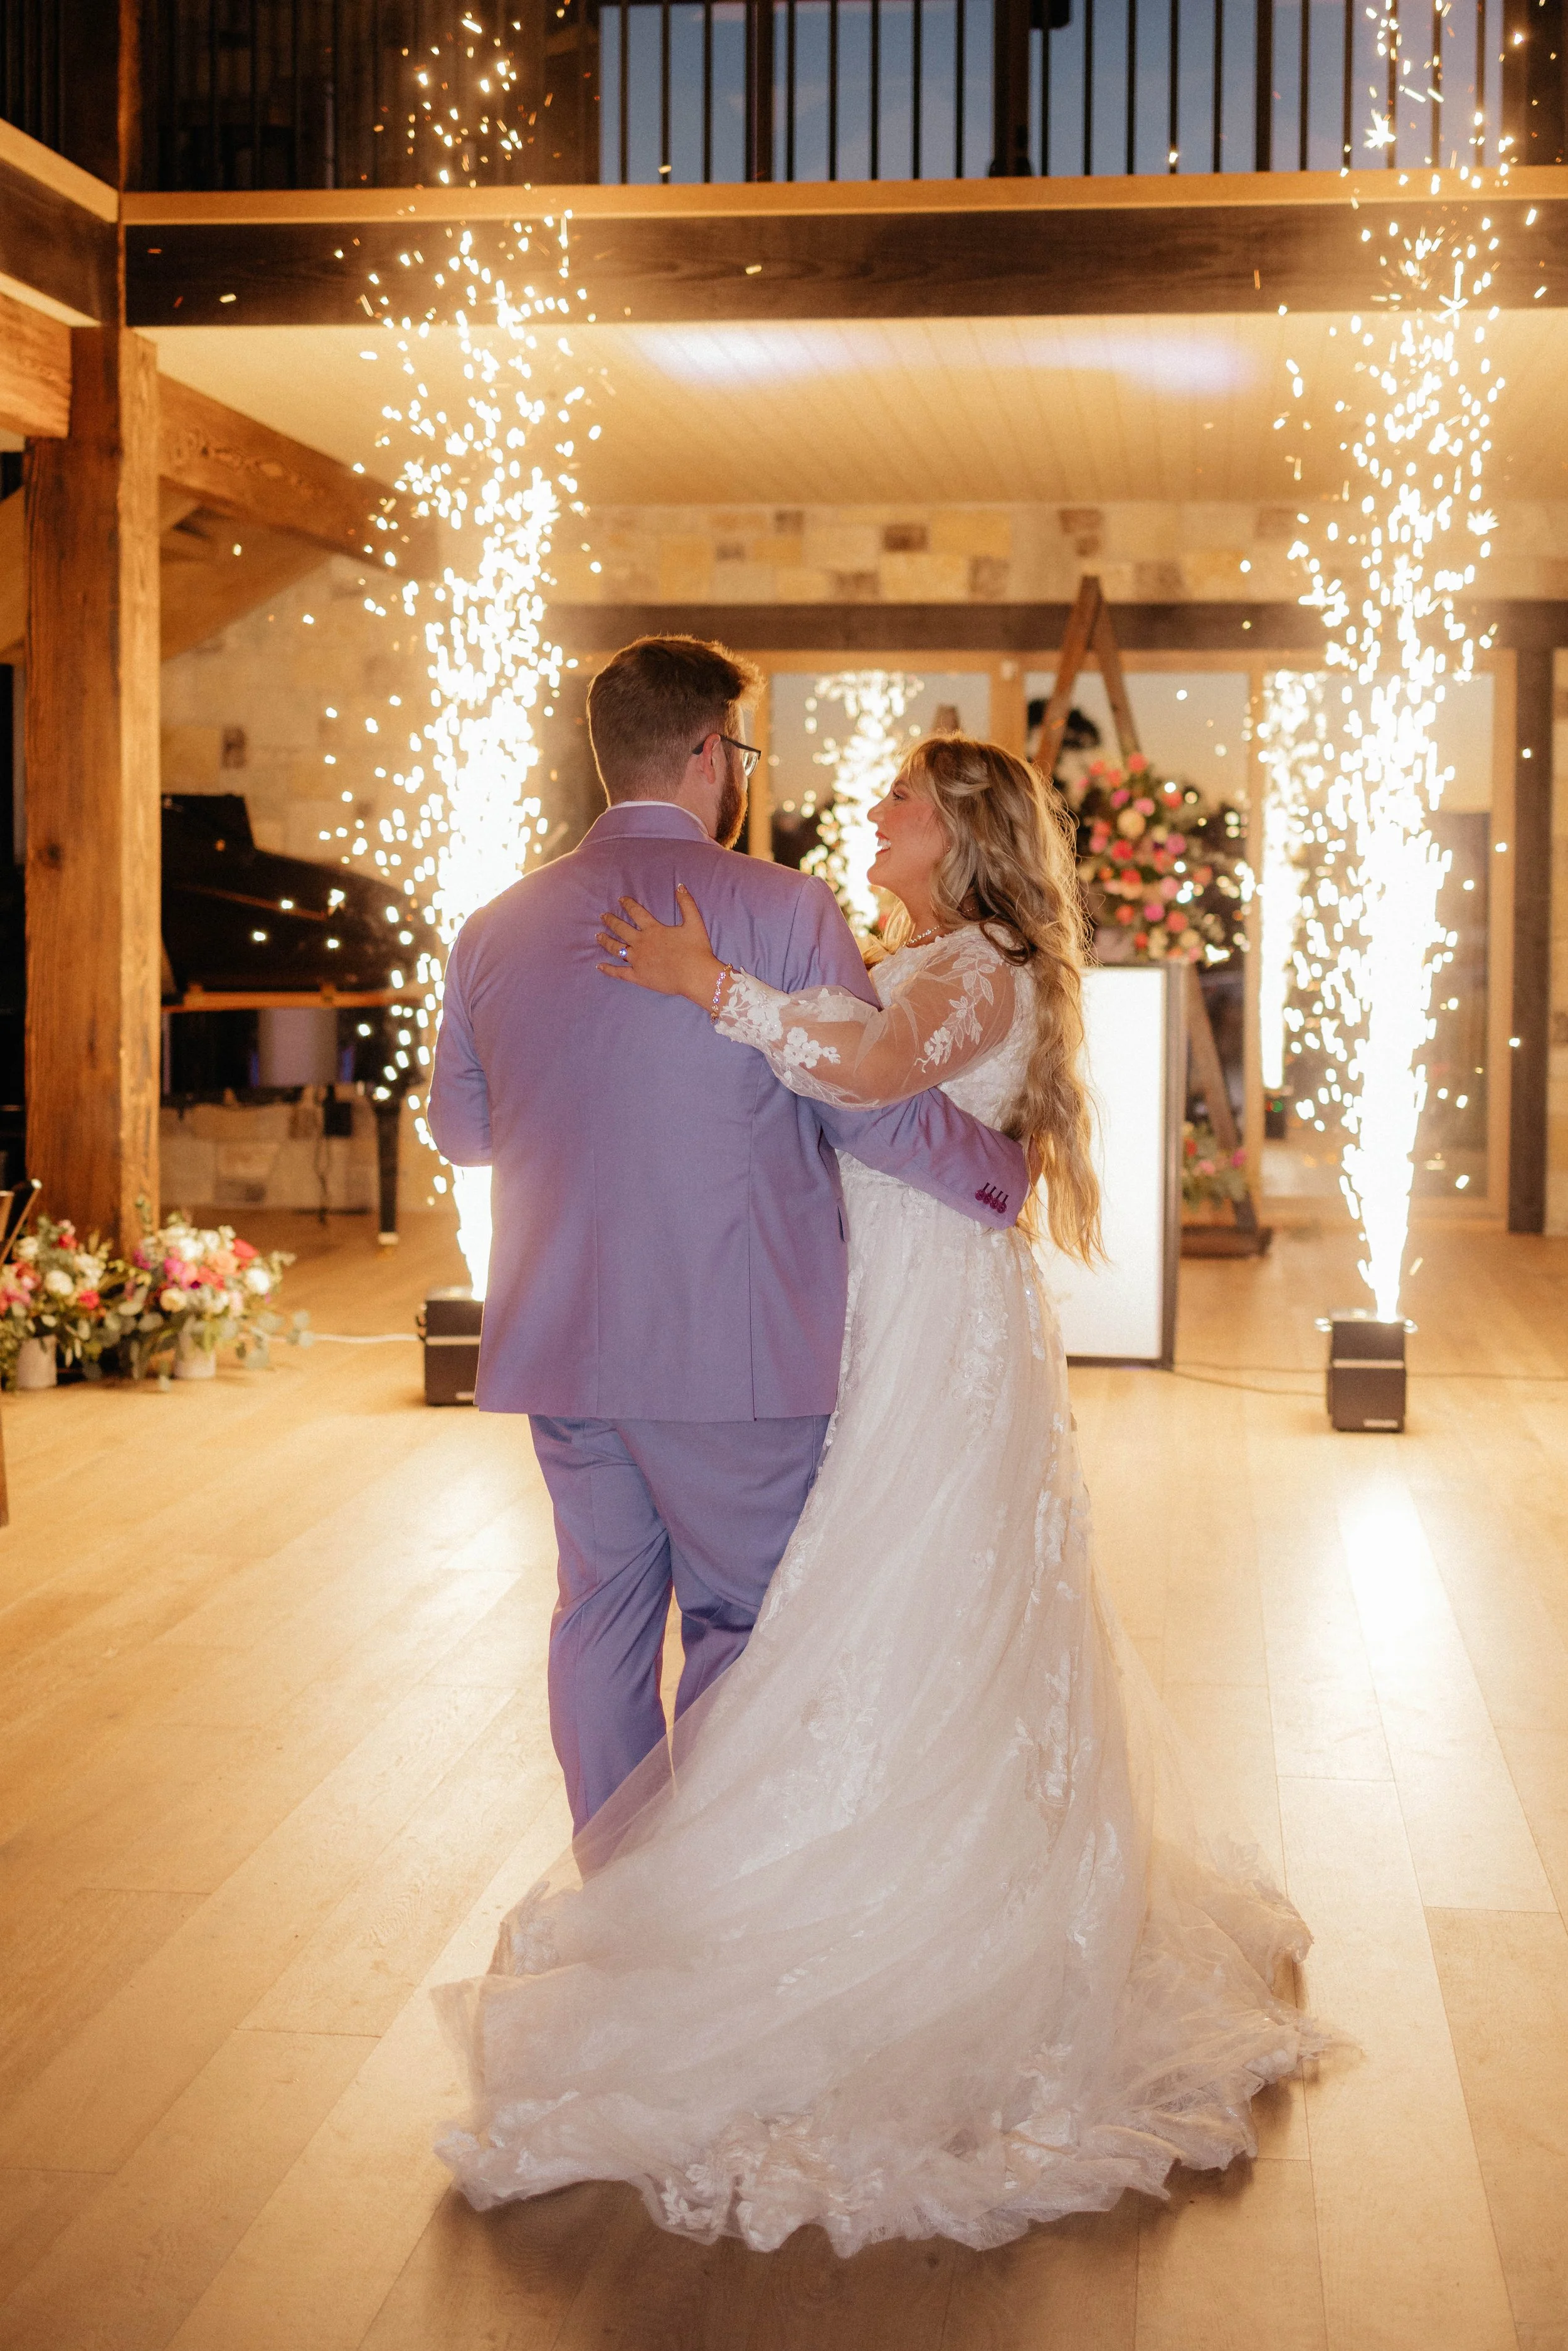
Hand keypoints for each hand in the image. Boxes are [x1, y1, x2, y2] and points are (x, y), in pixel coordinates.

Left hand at [597, 884, 722, 1006]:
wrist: (696, 976)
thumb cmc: (697, 950)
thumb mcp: (695, 923)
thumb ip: (686, 903)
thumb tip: (680, 885)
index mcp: (653, 930)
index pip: (636, 913)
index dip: (627, 904)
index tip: (620, 899)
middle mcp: (641, 943)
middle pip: (621, 929)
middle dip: (611, 921)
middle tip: (603, 916)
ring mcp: (638, 960)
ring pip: (616, 949)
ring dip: (606, 941)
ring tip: (598, 936)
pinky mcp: (638, 976)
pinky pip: (619, 972)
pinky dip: (608, 969)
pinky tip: (599, 966)